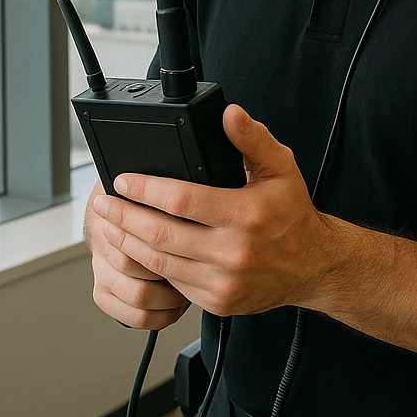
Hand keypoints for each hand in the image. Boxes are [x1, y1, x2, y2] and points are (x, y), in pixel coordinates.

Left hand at [92, 105, 336, 317]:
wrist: (314, 266)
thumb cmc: (292, 215)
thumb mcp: (281, 168)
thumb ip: (252, 139)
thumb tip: (228, 114)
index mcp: (248, 214)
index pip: (182, 200)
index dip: (145, 189)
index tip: (123, 180)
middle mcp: (235, 251)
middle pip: (161, 234)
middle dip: (124, 217)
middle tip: (103, 204)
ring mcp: (224, 282)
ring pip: (160, 263)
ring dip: (127, 242)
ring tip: (109, 226)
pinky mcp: (217, 302)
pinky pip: (173, 284)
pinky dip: (150, 266)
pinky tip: (138, 250)